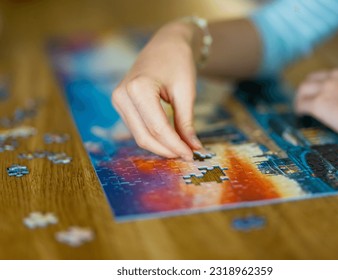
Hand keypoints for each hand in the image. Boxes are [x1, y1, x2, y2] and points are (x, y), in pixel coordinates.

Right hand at [112, 21, 202, 160]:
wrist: (166, 44)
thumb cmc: (178, 62)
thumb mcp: (186, 92)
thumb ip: (186, 123)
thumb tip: (193, 149)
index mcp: (138, 88)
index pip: (157, 127)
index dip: (175, 145)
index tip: (192, 155)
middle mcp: (122, 95)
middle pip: (144, 136)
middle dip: (167, 149)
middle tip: (188, 155)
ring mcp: (118, 100)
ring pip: (139, 135)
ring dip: (160, 146)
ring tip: (181, 149)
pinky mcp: (122, 104)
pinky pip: (137, 128)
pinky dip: (154, 137)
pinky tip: (170, 141)